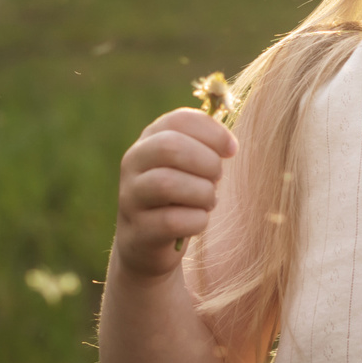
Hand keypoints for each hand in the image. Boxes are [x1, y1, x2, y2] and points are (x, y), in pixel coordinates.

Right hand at [113, 108, 234, 280]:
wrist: (148, 242)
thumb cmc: (180, 196)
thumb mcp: (191, 166)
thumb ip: (207, 147)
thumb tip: (229, 145)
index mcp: (150, 140)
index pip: (180, 120)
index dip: (213, 133)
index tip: (231, 150)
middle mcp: (133, 163)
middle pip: (170, 147)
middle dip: (207, 162)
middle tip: (217, 178)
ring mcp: (130, 197)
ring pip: (166, 183)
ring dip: (202, 193)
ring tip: (208, 201)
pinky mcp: (137, 229)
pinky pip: (171, 221)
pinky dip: (196, 221)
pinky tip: (198, 221)